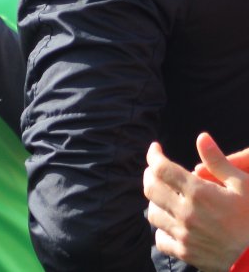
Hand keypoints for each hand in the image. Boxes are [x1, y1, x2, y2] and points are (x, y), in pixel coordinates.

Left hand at [145, 135, 248, 270]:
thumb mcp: (244, 186)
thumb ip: (218, 162)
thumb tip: (202, 137)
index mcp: (199, 193)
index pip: (161, 168)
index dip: (154, 155)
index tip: (156, 149)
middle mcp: (186, 213)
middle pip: (151, 188)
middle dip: (150, 174)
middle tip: (156, 170)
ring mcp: (184, 235)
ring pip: (153, 213)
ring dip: (156, 201)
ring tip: (166, 196)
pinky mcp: (185, 252)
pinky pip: (160, 238)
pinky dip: (161, 229)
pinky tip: (171, 223)